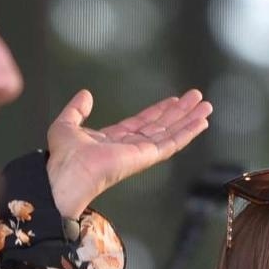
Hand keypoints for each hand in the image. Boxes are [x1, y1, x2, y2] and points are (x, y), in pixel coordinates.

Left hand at [44, 88, 211, 218]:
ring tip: (206, 106)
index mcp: (112, 141)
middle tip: (197, 98)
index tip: (173, 100)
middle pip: (160, 127)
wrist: (66, 174)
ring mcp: (140, 154)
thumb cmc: (62, 156)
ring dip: (189, 119)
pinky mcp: (146, 157)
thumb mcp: (66, 124)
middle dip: (179, 112)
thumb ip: (76, 109)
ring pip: (170, 133)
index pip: (141, 123)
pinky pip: (171, 143)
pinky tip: (201, 122)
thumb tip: (85, 94)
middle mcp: (129, 148)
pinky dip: (187, 132)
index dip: (158, 111)